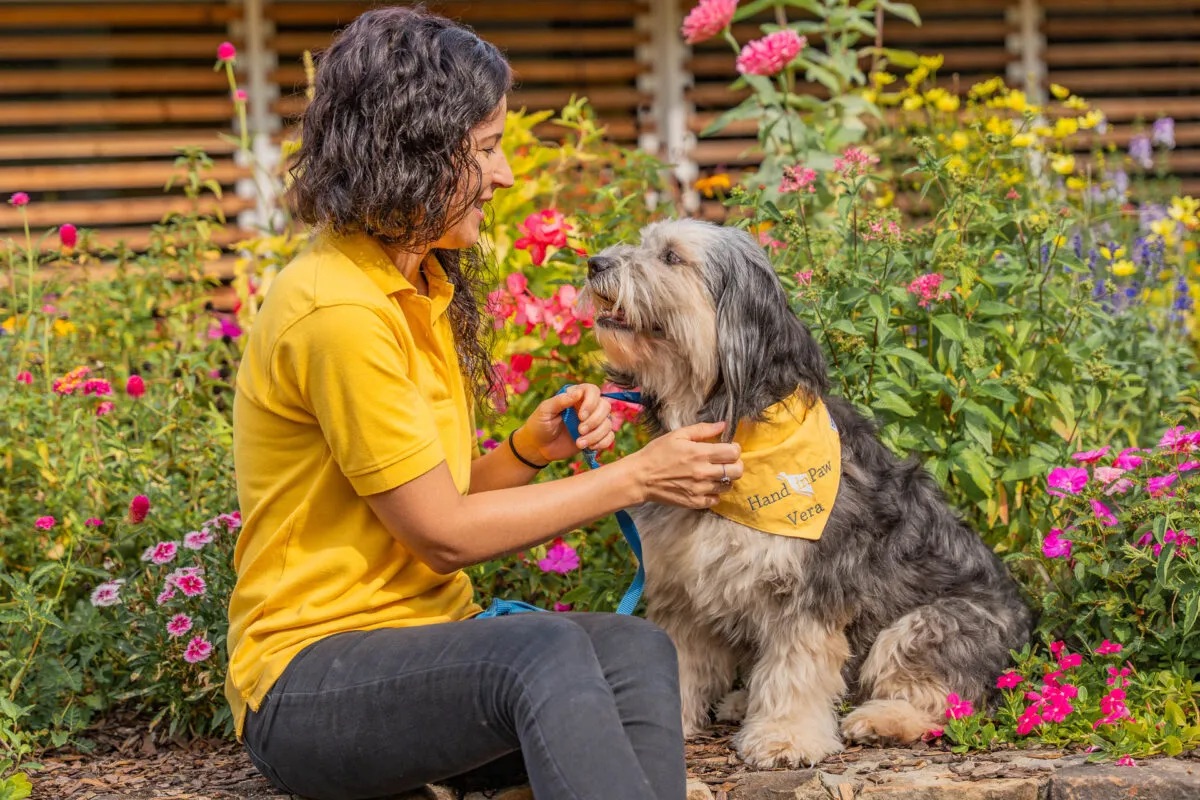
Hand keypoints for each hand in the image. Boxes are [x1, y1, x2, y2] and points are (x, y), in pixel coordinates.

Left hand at [515, 384, 614, 463]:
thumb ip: (560, 401)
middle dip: (595, 421)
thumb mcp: (545, 411)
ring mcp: (592, 423)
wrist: (538, 447)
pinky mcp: (595, 437)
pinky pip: (609, 437)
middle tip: (579, 430)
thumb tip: (577, 392)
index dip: (591, 402)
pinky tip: (589, 447)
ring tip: (579, 443)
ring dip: (596, 435)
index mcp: (575, 397)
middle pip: (605, 407)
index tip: (581, 416)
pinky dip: (602, 443)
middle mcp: (587, 408)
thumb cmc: (539, 425)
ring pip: (608, 424)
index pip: (593, 391)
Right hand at [625, 421, 743, 508]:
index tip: (729, 448)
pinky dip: (715, 493)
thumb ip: (702, 429)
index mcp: (700, 453)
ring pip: (729, 486)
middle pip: (737, 471)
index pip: (733, 452)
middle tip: (726, 462)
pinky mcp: (695, 502)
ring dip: (726, 479)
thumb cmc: (657, 453)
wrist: (640, 478)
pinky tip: (706, 486)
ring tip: (715, 473)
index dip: (735, 449)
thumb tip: (723, 425)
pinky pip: (716, 500)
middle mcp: (703, 472)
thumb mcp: (677, 435)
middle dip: (736, 464)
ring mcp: (700, 489)